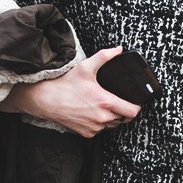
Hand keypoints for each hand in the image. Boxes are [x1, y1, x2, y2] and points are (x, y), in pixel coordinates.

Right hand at [0, 46, 141, 137]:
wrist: (46, 99)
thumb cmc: (65, 84)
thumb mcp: (86, 67)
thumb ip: (104, 57)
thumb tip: (118, 50)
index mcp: (105, 102)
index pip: (132, 112)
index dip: (136, 106)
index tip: (133, 101)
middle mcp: (101, 117)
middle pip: (124, 118)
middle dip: (123, 110)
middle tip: (117, 100)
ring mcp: (94, 127)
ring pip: (112, 125)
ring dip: (112, 117)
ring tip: (103, 105)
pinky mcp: (87, 133)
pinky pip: (100, 130)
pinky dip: (99, 123)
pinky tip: (92, 112)